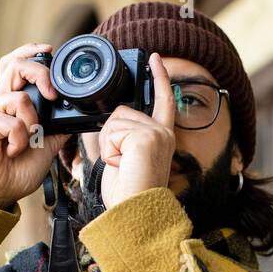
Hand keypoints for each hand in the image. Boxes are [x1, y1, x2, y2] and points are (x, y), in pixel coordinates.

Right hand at [0, 43, 68, 210]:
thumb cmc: (17, 170)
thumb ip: (57, 125)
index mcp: (11, 102)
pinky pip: (12, 122)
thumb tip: (75, 113)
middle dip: (40, 74)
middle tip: (52, 95)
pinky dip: (20, 139)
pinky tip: (12, 151)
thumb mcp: (47, 144)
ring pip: (20, 99)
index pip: (15, 64)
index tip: (49, 50)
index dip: (31, 52)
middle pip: (15, 65)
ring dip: (32, 124)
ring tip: (26, 143)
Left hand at [96, 52, 175, 209]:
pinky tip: (122, 165)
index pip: (163, 100)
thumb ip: (125, 137)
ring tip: (122, 166)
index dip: (159, 78)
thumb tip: (110, 125)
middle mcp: (163, 133)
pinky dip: (109, 151)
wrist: (134, 213)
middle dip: (110, 138)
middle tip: (121, 164)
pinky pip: (112, 132)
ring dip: (109, 145)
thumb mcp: (126, 159)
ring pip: (114, 122)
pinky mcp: (145, 137)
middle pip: (121, 113)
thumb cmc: (129, 194)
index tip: (155, 59)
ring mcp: (156, 133)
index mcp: (162, 137)